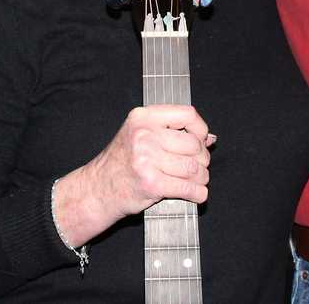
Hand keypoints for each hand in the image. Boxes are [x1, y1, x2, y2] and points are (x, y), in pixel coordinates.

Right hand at [53, 105, 214, 246]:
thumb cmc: (121, 162)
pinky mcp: (151, 183)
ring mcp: (147, 159)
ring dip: (201, 177)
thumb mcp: (141, 136)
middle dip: (202, 159)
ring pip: (194, 168)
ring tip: (196, 180)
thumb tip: (209, 138)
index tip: (201, 140)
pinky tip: (196, 194)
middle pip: (193, 144)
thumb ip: (172, 132)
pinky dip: (198, 193)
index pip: (187, 114)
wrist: (98, 188)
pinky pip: (188, 188)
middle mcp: (144, 135)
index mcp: (143, 118)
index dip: (200, 129)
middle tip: (197, 166)